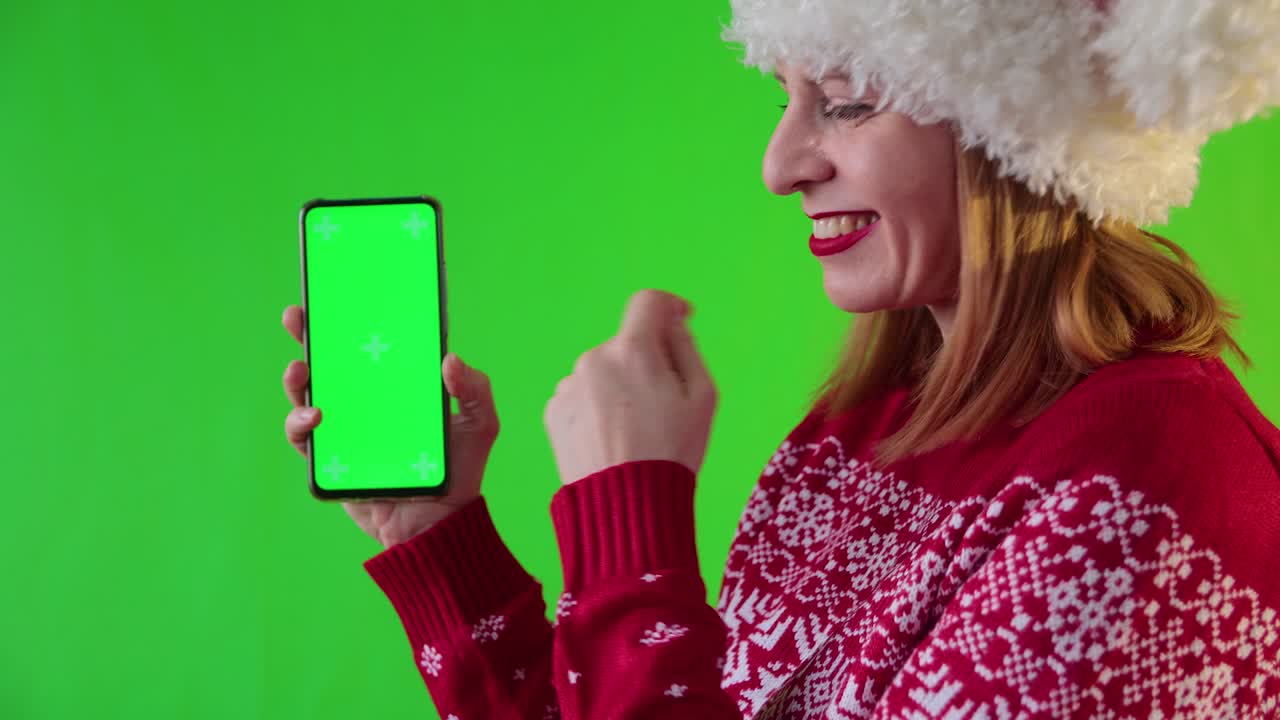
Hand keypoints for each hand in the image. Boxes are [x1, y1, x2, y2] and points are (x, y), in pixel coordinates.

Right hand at [281, 304, 499, 548]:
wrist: (438, 525)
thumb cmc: (460, 470)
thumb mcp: (479, 423)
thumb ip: (474, 388)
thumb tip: (450, 357)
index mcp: (396, 385)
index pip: (368, 343)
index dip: (350, 317)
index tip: (337, 292)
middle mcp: (365, 401)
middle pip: (329, 360)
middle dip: (308, 334)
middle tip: (297, 315)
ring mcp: (344, 428)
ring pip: (307, 394)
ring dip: (297, 378)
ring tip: (302, 369)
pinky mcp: (329, 458)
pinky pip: (302, 436)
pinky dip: (300, 423)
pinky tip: (315, 417)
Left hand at [543, 289, 716, 485]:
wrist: (625, 506)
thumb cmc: (672, 452)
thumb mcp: (702, 398)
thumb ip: (687, 348)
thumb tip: (670, 325)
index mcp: (633, 350)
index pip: (648, 302)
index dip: (669, 307)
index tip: (680, 321)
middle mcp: (594, 359)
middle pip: (626, 345)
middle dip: (645, 363)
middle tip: (662, 405)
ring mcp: (569, 386)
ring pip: (602, 373)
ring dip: (618, 388)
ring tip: (634, 433)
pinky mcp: (554, 413)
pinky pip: (582, 398)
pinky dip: (597, 410)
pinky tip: (611, 441)